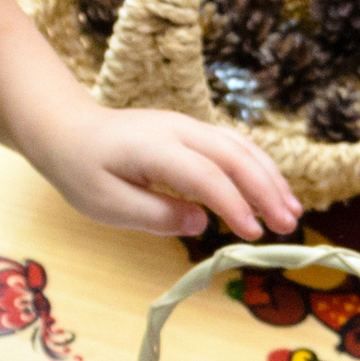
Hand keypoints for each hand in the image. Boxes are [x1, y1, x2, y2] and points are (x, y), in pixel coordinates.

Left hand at [34, 105, 299, 240]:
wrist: (68, 129)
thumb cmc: (82, 169)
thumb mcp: (106, 203)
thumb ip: (154, 214)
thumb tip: (199, 223)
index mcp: (155, 147)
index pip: (206, 175)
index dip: (233, 204)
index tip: (253, 234)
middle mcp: (179, 129)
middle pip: (234, 156)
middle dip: (266, 190)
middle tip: (287, 226)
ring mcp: (188, 126)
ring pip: (240, 147)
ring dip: (269, 177)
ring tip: (291, 212)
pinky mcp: (192, 132)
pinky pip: (233, 146)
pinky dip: (258, 167)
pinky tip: (272, 191)